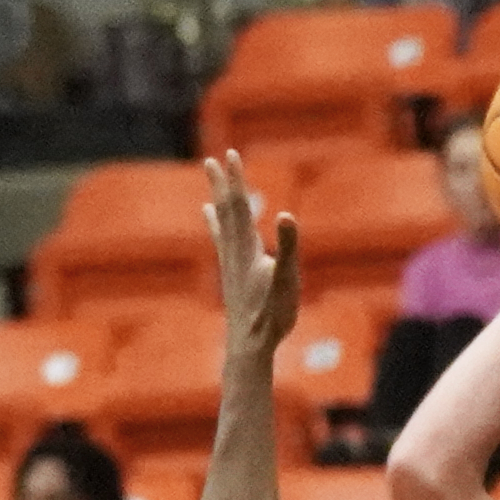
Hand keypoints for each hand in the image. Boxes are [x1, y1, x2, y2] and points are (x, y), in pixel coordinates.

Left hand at [206, 150, 298, 353]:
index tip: (230, 154)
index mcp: (247, 249)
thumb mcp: (288, 279)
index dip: (236, 180)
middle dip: (222, 185)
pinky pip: (222, 245)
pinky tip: (214, 228)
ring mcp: (231, 266)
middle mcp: (234, 253)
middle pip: (226, 212)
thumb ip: (289, 246)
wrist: (249, 345)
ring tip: (210, 193)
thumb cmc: (272, 315)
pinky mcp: (232, 278)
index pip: (240, 206)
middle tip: (212, 160)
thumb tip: (286, 215)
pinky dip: (217, 230)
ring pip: (221, 228)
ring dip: (217, 205)